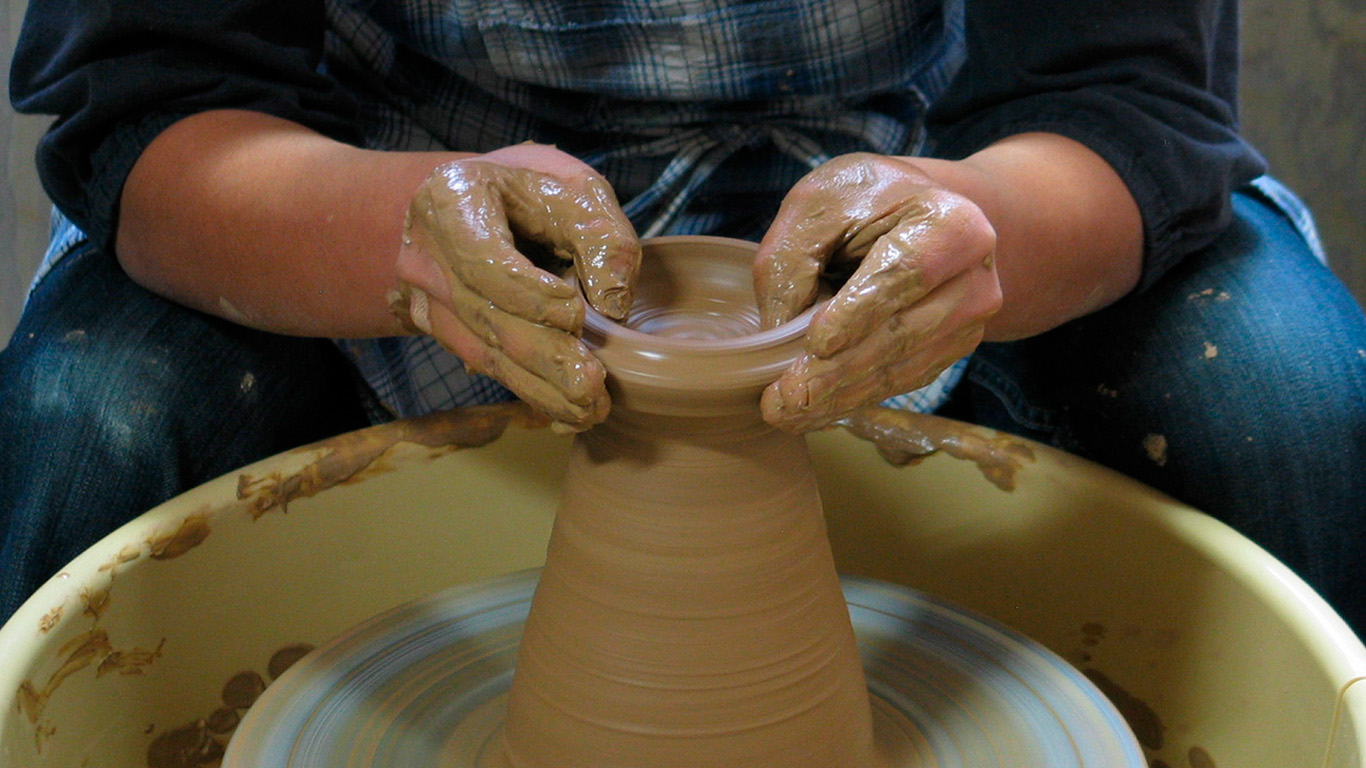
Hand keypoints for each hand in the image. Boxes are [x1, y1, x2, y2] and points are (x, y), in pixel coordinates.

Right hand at [394, 143, 640, 430]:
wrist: (477, 201)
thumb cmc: (532, 191)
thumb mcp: (574, 189)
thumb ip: (601, 236)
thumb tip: (614, 304)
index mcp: (451, 202)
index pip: (482, 261)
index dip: (528, 293)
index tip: (576, 313)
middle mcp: (425, 256)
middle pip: (484, 316)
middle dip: (543, 357)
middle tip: (593, 386)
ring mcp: (426, 299)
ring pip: (482, 352)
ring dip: (539, 387)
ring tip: (589, 409)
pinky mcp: (442, 332)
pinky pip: (484, 364)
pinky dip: (529, 390)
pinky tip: (568, 412)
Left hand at [753, 153, 1000, 431]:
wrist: (921, 212)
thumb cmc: (866, 203)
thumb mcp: (818, 205)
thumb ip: (793, 258)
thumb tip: (779, 331)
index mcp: (950, 224)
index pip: (904, 274)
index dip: (859, 312)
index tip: (816, 343)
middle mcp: (973, 277)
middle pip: (903, 333)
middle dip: (838, 371)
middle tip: (785, 398)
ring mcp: (969, 319)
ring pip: (902, 367)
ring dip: (842, 396)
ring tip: (788, 412)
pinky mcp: (953, 349)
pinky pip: (903, 380)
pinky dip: (856, 396)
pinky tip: (814, 409)